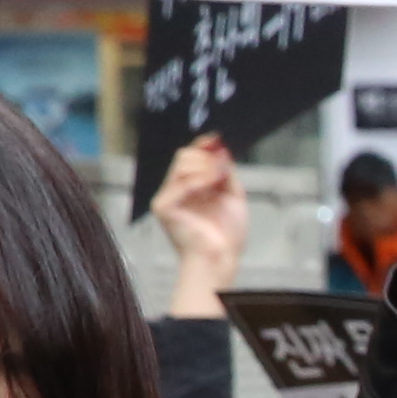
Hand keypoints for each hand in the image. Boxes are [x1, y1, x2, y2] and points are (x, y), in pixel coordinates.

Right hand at [154, 132, 245, 314]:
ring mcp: (168, 197)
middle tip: (222, 166)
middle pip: (184, 156)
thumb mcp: (233, 195)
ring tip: (220, 177)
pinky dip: (199, 178)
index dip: (203, 146)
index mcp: (192, 186)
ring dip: (205, 165)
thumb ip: (226, 172)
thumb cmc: (226, 235)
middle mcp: (177, 189)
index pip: (191, 157)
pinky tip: (213, 181)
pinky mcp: (163, 206)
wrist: (221, 258)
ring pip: (181, 164)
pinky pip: (179, 182)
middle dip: (206, 157)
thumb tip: (221, 148)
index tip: (217, 139)